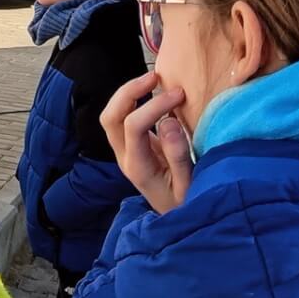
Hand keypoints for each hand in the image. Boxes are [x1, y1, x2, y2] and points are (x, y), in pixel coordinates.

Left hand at [100, 72, 192, 213]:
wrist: (176, 220)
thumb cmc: (186, 204)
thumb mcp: (188, 185)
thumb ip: (178, 156)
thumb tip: (168, 121)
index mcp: (138, 167)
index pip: (133, 126)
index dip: (154, 105)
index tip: (180, 95)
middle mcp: (125, 157)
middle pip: (110, 117)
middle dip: (128, 91)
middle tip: (155, 76)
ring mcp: (125, 152)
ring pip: (112, 116)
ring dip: (129, 93)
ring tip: (154, 79)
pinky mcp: (132, 147)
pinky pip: (123, 118)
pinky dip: (135, 101)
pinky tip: (154, 92)